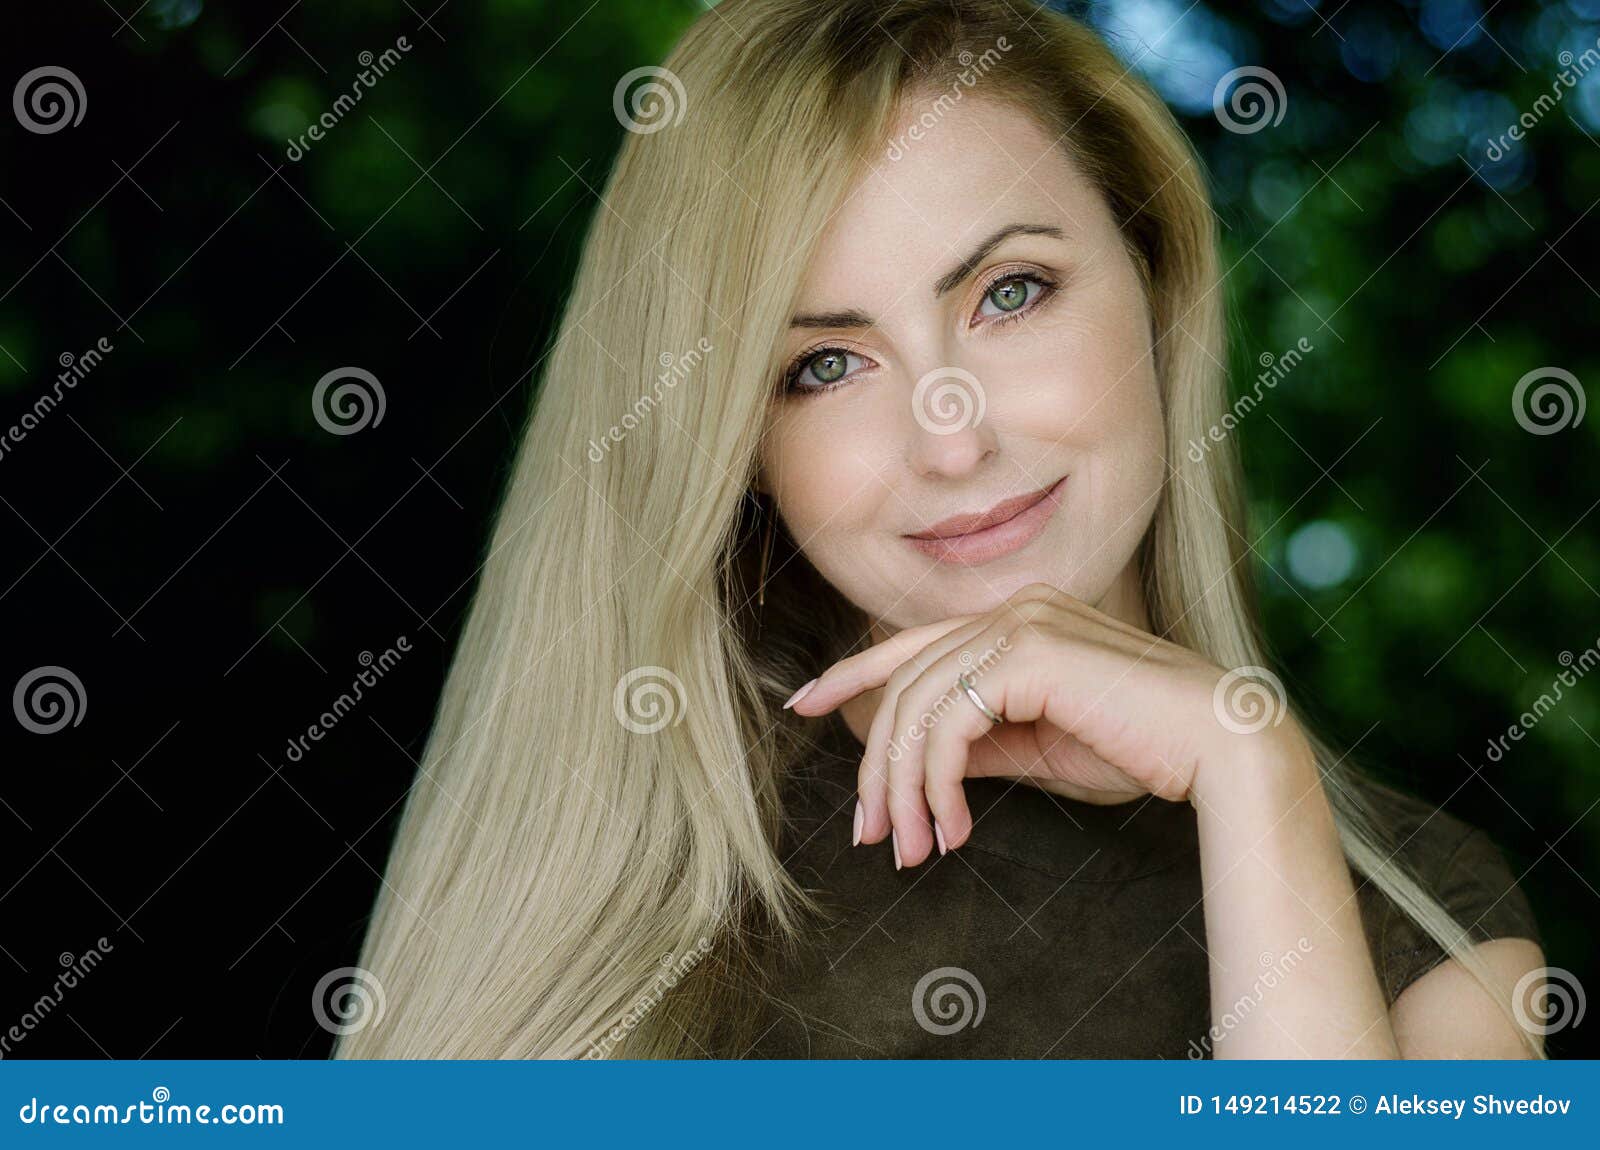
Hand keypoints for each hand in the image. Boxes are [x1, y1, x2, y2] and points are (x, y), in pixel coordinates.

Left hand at [788, 582, 1306, 866]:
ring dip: (905, 790)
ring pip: (918, 707)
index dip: (852, 674)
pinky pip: (948, 724)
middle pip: (906, 686)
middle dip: (879, 767)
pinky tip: (953, 829)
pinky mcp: (1029, 653)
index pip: (914, 646)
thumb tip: (923, 764)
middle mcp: (1013, 610)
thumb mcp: (1039, 748)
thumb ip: (980, 741)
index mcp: (1017, 620)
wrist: (1219, 747)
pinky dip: (937, 784)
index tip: (806, 704)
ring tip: (911, 848)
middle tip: (872, 835)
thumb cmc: (1140, 749)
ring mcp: (1020, 623)